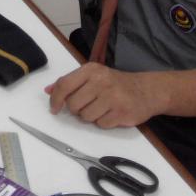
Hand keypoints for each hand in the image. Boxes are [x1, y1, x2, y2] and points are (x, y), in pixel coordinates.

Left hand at [46, 63, 167, 127]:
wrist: (147, 90)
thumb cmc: (115, 83)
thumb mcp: (92, 76)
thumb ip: (70, 82)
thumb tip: (48, 91)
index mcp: (91, 70)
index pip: (64, 85)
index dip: (55, 99)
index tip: (53, 108)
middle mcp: (101, 81)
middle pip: (73, 104)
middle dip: (76, 109)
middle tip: (87, 105)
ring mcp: (112, 97)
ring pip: (86, 116)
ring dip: (90, 116)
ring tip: (101, 108)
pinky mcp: (122, 112)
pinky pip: (101, 124)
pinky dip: (103, 122)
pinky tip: (111, 113)